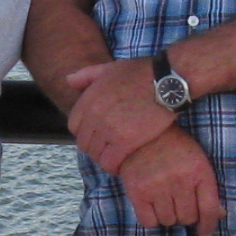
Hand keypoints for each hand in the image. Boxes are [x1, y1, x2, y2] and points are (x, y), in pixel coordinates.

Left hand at [66, 58, 178, 173]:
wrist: (167, 81)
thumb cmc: (142, 72)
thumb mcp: (110, 68)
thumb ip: (86, 74)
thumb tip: (68, 81)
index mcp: (89, 99)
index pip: (74, 126)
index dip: (86, 133)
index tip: (97, 136)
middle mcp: (95, 115)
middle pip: (84, 143)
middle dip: (95, 148)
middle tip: (108, 149)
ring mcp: (109, 129)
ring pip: (96, 155)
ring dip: (104, 158)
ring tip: (116, 158)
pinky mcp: (125, 141)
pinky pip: (110, 162)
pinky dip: (114, 167)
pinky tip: (121, 166)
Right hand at [116, 129, 222, 235]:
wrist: (142, 133)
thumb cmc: (175, 147)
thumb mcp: (198, 160)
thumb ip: (208, 187)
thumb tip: (219, 215)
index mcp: (199, 171)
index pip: (209, 208)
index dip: (208, 225)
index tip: (204, 234)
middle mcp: (179, 181)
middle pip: (187, 218)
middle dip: (185, 216)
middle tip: (178, 203)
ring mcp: (157, 187)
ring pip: (168, 221)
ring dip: (168, 216)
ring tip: (164, 200)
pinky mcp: (138, 192)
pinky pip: (149, 222)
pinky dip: (151, 218)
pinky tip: (152, 205)